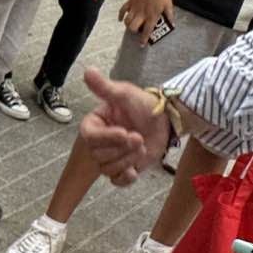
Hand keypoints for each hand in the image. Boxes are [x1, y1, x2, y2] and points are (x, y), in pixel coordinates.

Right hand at [78, 69, 170, 185]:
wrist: (164, 121)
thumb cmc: (143, 105)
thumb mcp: (125, 94)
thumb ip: (104, 87)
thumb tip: (87, 70)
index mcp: (94, 123)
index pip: (89, 136)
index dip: (106, 137)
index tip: (125, 133)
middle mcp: (98, 142)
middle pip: (98, 155)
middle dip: (122, 149)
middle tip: (140, 137)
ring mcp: (110, 157)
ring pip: (107, 169)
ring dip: (128, 160)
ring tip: (142, 146)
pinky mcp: (123, 169)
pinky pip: (116, 181)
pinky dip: (125, 178)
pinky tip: (135, 170)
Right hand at [120, 0, 173, 42]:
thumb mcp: (168, 4)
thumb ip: (169, 15)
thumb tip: (172, 23)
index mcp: (152, 16)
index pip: (147, 31)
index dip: (143, 39)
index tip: (141, 45)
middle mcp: (142, 14)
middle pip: (133, 28)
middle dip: (134, 32)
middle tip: (137, 32)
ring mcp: (134, 8)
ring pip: (127, 21)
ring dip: (128, 25)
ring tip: (131, 26)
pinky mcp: (130, 2)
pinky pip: (122, 11)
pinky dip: (120, 16)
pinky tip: (120, 19)